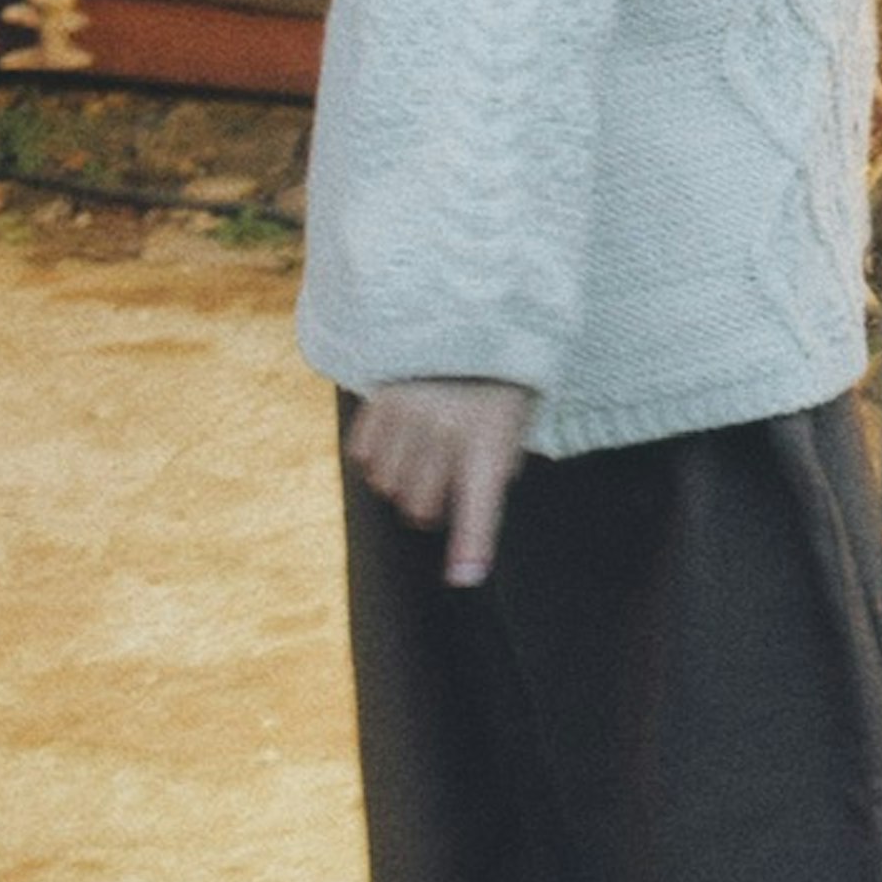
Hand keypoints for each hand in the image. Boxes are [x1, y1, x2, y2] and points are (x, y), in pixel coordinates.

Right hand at [347, 377, 535, 586]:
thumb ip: (498, 463)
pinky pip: (364, 456)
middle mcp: (445, 428)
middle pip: (421, 507)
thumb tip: (466, 512)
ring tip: (423, 454)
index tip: (464, 578)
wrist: (470, 303)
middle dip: (432, 506)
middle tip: (445, 485)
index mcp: (489, 435)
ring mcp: (408, 413)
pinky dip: (379, 456)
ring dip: (403, 481)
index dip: (471, 545)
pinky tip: (400, 436)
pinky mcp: (380, 397)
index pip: (480, 504)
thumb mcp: (517, 416)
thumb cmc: (501, 372)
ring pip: (388, 485)